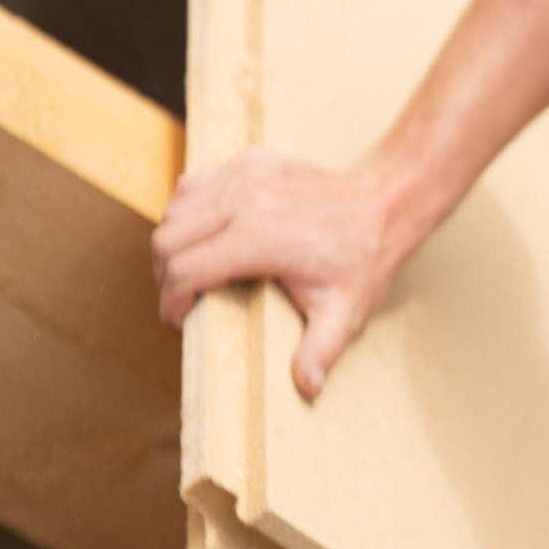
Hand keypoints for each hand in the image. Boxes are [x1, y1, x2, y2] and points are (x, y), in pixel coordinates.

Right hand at [152, 150, 396, 399]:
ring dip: (173, 241)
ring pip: (174, 207)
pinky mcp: (249, 161)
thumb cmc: (362, 258)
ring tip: (190, 271)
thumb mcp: (344, 311)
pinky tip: (204, 234)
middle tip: (181, 300)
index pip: (184, 270)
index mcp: (259, 238)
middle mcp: (244, 199)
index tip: (180, 323)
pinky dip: (188, 210)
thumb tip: (308, 387)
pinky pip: (196, 183)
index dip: (171, 302)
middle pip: (167, 238)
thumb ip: (320, 350)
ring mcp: (244, 174)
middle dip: (164, 276)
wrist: (384, 203)